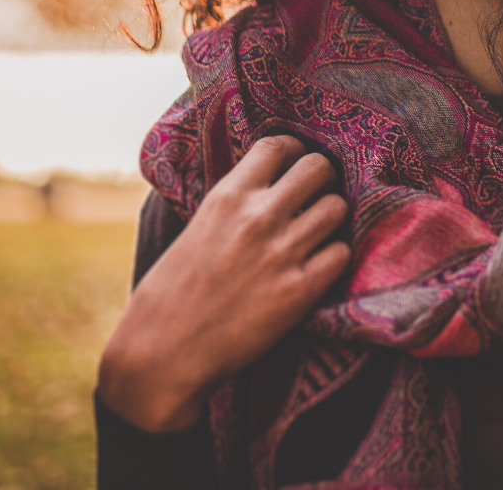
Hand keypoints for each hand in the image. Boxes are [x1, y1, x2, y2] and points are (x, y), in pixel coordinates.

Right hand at [98, 135, 350, 431]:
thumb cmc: (172, 292)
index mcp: (228, 196)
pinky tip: (318, 266)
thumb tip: (269, 179)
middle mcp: (258, 217)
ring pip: (337, 207)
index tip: (296, 165)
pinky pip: (341, 253)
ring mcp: (281, 252)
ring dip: (332, 219)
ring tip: (318, 233)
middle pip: (319, 168)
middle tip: (315, 198)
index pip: (279, 146)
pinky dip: (334, 257)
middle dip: (323, 180)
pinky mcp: (300, 290)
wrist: (161, 355)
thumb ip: (235, 200)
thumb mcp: (198, 226)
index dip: (295, 152)